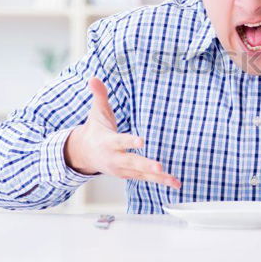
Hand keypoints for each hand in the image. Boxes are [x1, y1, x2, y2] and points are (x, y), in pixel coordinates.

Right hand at [64, 77, 180, 188]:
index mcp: (108, 142)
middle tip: (160, 167)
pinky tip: (176, 183)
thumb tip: (93, 78)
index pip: (120, 141)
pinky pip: (146, 179)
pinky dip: (161, 182)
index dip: (130, 141)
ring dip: (159, 178)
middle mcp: (115, 158)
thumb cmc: (96, 129)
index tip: (141, 141)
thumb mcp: (96, 112)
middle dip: (146, 165)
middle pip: (132, 162)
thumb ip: (99, 95)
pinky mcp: (130, 175)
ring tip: (174, 181)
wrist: (84, 153)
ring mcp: (123, 169)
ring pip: (142, 174)